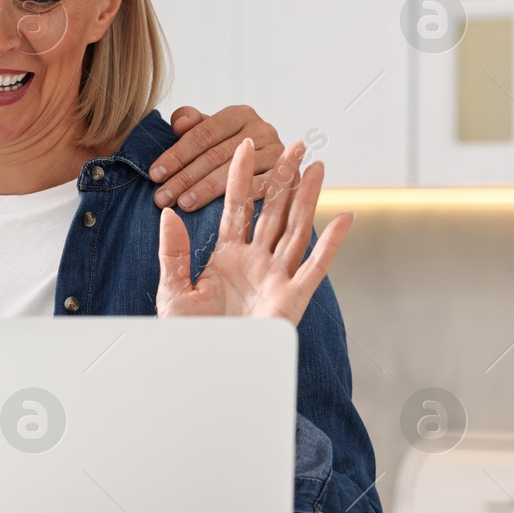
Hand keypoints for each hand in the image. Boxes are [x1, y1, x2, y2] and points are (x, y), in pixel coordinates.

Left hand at [149, 105, 281, 210]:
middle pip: (216, 155)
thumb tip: (180, 124)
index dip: (177, 154)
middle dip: (185, 177)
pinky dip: (235, 200)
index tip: (155, 174)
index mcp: (240, 114)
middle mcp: (262, 130)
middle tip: (162, 197)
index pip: (203, 134)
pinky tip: (215, 212)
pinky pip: (259, 189)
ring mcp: (277, 153)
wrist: (266, 170)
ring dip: (205, 191)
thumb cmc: (227, 151)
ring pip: (234, 173)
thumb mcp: (209, 134)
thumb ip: (190, 124)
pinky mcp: (289, 177)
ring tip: (182, 204)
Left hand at [156, 138, 352, 325]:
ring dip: (308, 198)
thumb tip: (168, 214)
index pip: (237, 209)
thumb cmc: (188, 334)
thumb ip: (174, 251)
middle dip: (283, 177)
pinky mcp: (293, 299)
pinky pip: (315, 266)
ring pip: (296, 229)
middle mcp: (256, 262)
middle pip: (273, 211)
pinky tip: (344, 217)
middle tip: (294, 143)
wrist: (204, 369)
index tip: (242, 144)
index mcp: (227, 257)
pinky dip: (331, 243)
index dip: (240, 177)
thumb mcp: (174, 289)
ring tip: (318, 165)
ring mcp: (277, 278)